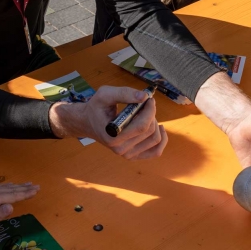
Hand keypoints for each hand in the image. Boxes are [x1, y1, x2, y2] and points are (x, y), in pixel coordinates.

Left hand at [0, 182, 39, 237]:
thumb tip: (11, 206)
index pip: (12, 196)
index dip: (25, 194)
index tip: (36, 190)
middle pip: (11, 190)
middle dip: (24, 188)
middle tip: (37, 186)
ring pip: (6, 187)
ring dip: (18, 186)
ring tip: (28, 184)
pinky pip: (0, 188)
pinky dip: (9, 187)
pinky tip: (11, 186)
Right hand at [49, 86, 167, 159]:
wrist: (88, 122)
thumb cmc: (96, 108)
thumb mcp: (105, 94)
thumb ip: (124, 93)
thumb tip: (145, 96)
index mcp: (113, 136)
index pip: (142, 126)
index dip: (150, 111)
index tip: (149, 99)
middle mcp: (120, 149)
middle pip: (149, 131)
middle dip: (151, 114)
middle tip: (145, 104)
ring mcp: (127, 155)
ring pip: (155, 140)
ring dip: (155, 123)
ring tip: (145, 115)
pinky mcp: (133, 156)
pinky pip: (156, 151)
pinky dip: (162, 139)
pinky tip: (159, 128)